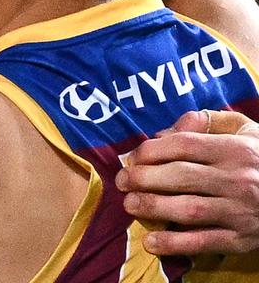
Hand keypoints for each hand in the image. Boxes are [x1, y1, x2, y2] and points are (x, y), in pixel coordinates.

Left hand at [118, 109, 258, 254]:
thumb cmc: (258, 158)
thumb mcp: (242, 130)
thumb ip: (205, 122)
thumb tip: (167, 130)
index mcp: (234, 149)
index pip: (182, 145)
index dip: (149, 151)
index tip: (131, 158)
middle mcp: (237, 179)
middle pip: (180, 176)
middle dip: (142, 178)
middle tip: (121, 181)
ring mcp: (240, 211)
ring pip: (189, 209)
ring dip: (152, 207)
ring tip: (129, 204)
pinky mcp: (241, 239)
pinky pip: (204, 242)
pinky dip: (175, 244)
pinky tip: (151, 242)